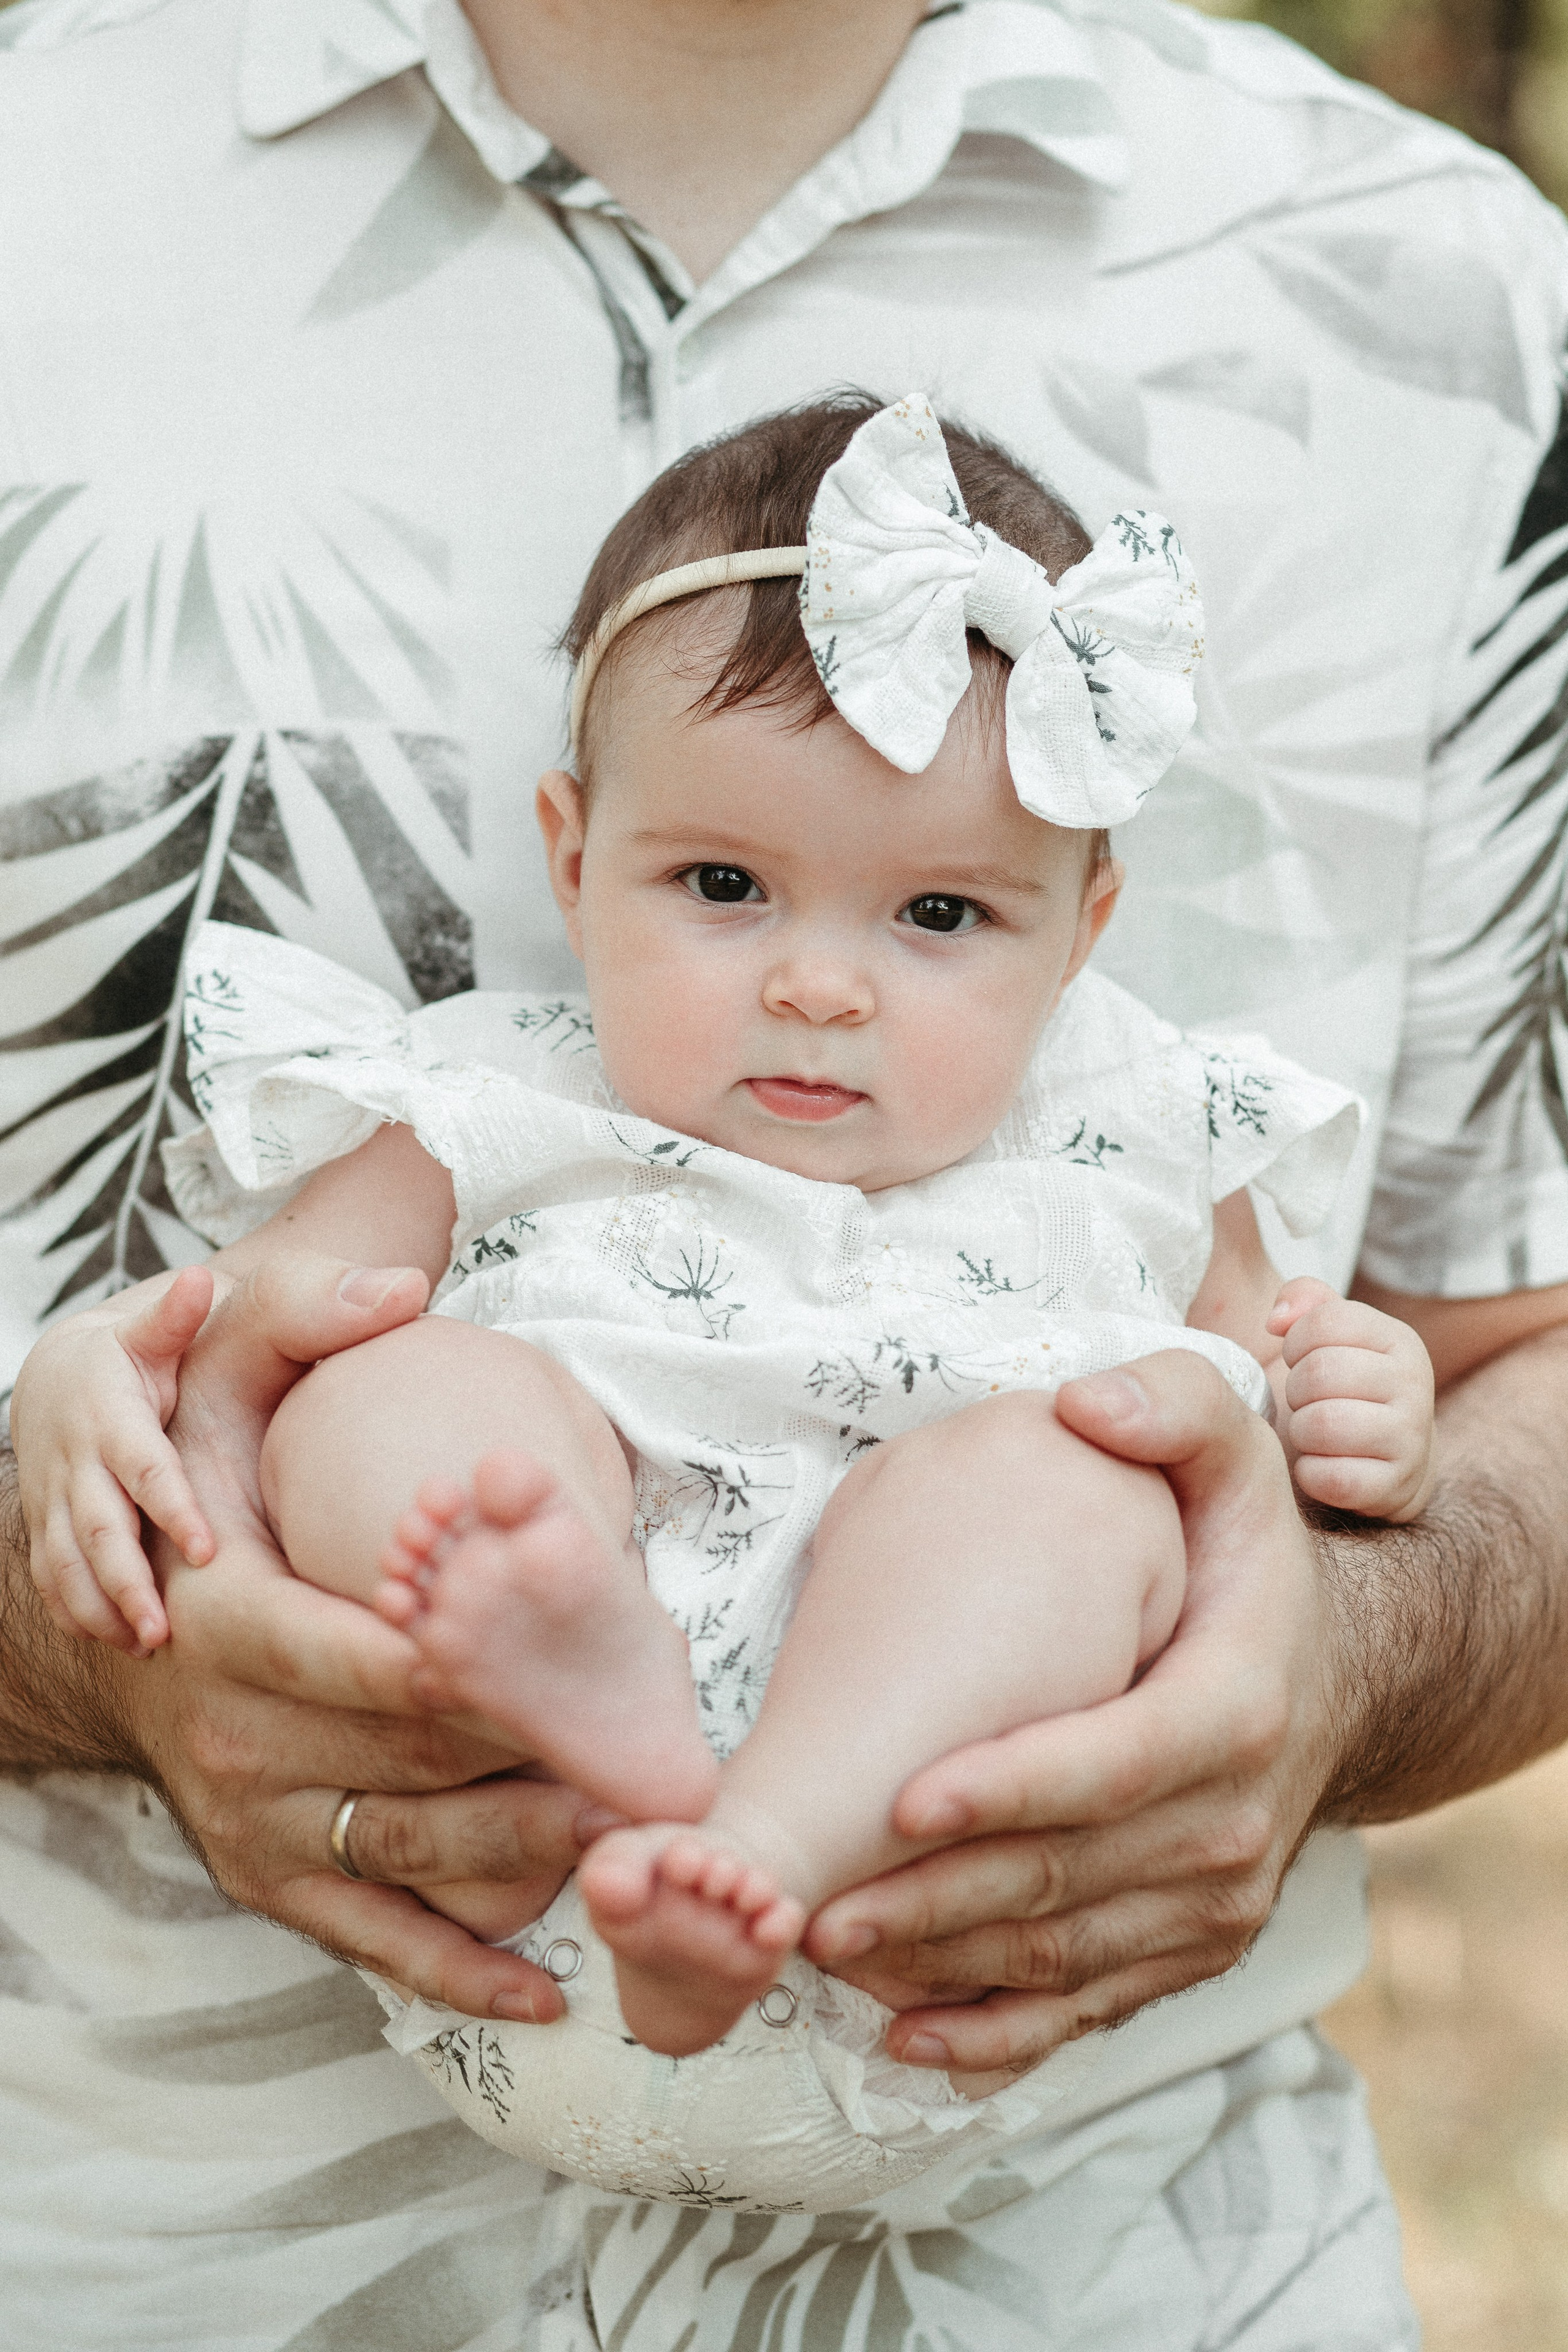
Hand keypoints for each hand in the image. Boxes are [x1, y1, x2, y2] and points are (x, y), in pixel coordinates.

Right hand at [13, 1266, 219, 1654]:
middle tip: (165, 1627)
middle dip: (126, 1579)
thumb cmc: (131, 1356)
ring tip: (146, 1643)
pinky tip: (115, 1640)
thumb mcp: (152, 1332)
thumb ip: (178, 1316)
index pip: (141, 1466)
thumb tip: (198, 1278)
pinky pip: (50, 1578)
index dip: (170, 1507)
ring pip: (66, 1563)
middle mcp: (76, 1464)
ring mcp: (54, 1501)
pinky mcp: (45, 1527)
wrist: (60, 1379)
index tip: (206, 1548)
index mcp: (111, 1416)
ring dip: (101, 1606)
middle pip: (96, 1528)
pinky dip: (76, 1611)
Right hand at [102, 1253, 585, 2021]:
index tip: (589, 1675)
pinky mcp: (270, 1880)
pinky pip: (371, 1939)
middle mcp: (237, 1737)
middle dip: (542, 1759)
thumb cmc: (197, 1493)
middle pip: (416, 1756)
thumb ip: (292, 1327)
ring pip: (410, 1852)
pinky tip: (552, 1985)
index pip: (373, 1657)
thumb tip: (398, 1279)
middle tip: (665, 1766)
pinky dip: (461, 1968)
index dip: (482, 1669)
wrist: (111, 1641)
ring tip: (645, 1851)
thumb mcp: (213, 1386)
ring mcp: (254, 1823)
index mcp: (235, 1622)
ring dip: (531, 1858)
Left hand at [803, 1352, 1338, 2078]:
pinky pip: (1091, 2008)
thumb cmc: (1250, 1558)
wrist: (1341, 1676)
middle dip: (939, 1898)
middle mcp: (1235, 1823)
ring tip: (829, 1949)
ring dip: (947, 1965)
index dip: (1013, 1788)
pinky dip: (1001, 2034)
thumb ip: (1177, 1404)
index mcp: (1236, 1708)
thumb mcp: (1242, 1456)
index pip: (1116, 1764)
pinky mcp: (1192, 1950)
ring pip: (1068, 1955)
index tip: (905, 1799)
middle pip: (1071, 1878)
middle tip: (816, 1903)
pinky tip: (909, 2037)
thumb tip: (1090, 1403)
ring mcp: (1217, 1902)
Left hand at [1267, 1276, 1434, 1521]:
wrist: (1390, 1463)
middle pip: (1318, 1372)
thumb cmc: (1344, 1389)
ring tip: (1313, 1431)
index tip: (1301, 1359)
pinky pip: (1327, 1477)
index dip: (1294, 1342)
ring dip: (1300, 1431)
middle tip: (1307, 1401)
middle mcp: (1416, 1385)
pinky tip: (1321, 1464)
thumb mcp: (1329, 1335)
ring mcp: (1411, 1439)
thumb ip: (1303, 1299)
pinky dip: (1309, 1473)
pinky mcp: (1394, 1487)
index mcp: (1400, 1340)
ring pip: (1320, 1425)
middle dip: (1296, 1389)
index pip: (1322, 1322)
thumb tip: (1277, 1318)